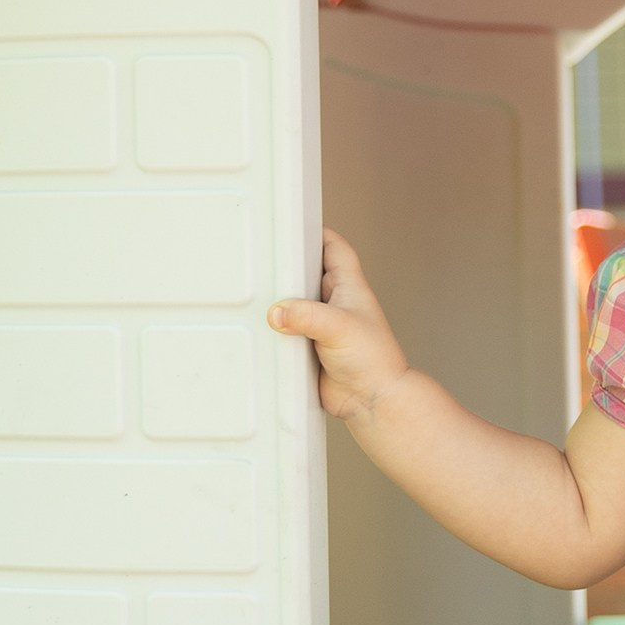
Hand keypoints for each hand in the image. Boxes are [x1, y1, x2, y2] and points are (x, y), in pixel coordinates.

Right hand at [269, 229, 406, 423]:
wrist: (371, 401)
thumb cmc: (373, 360)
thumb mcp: (339, 328)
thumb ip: (307, 316)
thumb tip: (277, 312)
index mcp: (348, 287)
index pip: (333, 247)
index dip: (316, 232)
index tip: (292, 224)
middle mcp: (333, 303)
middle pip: (306, 272)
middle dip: (286, 266)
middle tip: (260, 258)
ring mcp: (319, 325)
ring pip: (292, 303)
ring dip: (277, 301)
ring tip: (250, 290)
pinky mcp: (306, 347)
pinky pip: (285, 331)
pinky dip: (273, 329)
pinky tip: (256, 327)